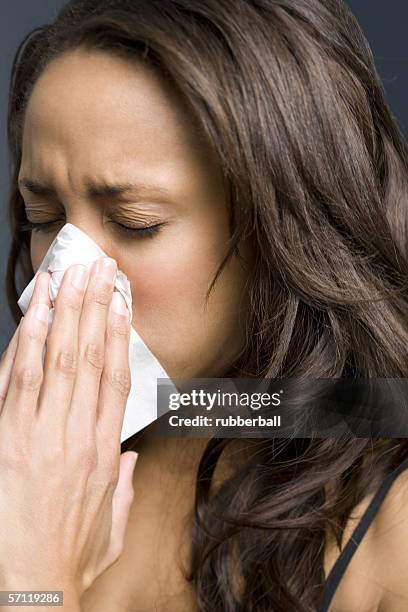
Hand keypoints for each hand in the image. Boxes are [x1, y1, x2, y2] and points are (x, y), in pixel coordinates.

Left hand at [0, 257, 137, 601]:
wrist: (32, 590)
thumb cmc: (70, 558)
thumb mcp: (112, 525)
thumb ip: (124, 487)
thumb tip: (131, 460)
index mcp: (105, 452)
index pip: (116, 378)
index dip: (118, 335)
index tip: (120, 303)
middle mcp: (76, 434)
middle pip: (88, 357)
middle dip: (93, 307)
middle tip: (97, 269)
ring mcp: (39, 433)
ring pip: (56, 359)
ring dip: (64, 313)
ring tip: (69, 276)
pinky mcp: (6, 438)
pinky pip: (18, 379)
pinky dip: (27, 342)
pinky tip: (35, 314)